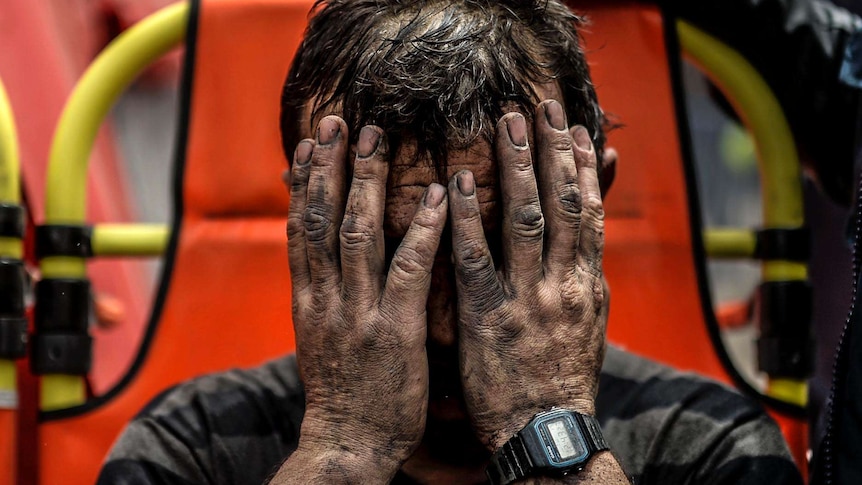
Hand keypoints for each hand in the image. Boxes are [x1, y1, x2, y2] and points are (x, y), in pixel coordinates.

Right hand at [286, 116, 447, 477]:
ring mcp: (359, 314)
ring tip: (378, 140)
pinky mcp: (395, 331)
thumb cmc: (343, 393)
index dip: (303, 183)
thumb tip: (323, 261)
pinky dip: (422, 229)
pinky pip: (410, 270)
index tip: (307, 144)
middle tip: (342, 123)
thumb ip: (323, 296)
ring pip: (357, 234)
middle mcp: (325, 299)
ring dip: (367, 182)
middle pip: (322, 220)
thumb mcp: (321, 339)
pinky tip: (439, 196)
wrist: (347, 444)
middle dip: (330, 167)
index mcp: (307, 301)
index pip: (300, 230)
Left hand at [448, 100, 608, 450]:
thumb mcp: (587, 323)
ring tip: (507, 125)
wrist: (547, 431)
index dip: (583, 167)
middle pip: (563, 204)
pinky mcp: (490, 318)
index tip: (574, 127)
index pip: (590, 213)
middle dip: (551, 151)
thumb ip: (582, 274)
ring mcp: (529, 299)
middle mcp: (565, 284)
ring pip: (527, 219)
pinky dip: (469, 219)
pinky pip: (477, 260)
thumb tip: (585, 234)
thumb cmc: (562, 379)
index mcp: (588, 285)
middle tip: (538, 106)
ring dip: (517, 167)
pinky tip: (459, 185)